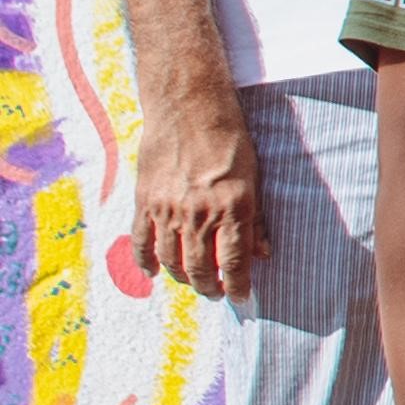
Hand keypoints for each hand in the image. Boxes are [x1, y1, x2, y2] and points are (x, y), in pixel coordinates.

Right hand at [133, 73, 265, 303]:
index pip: (234, 261)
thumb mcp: (255, 177)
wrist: (189, 108)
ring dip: (181, 278)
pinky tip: (152, 272)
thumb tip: (263, 253)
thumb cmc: (230, 139)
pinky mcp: (145, 201)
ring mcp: (167, 209)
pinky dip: (145, 261)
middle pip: (199, 268)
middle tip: (215, 292)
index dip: (238, 285)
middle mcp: (199, 214)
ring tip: (192, 282)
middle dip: (209, 287)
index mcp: (232, 208)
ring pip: (170, 260)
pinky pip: (140, 241)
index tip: (241, 296)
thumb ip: (257, 218)